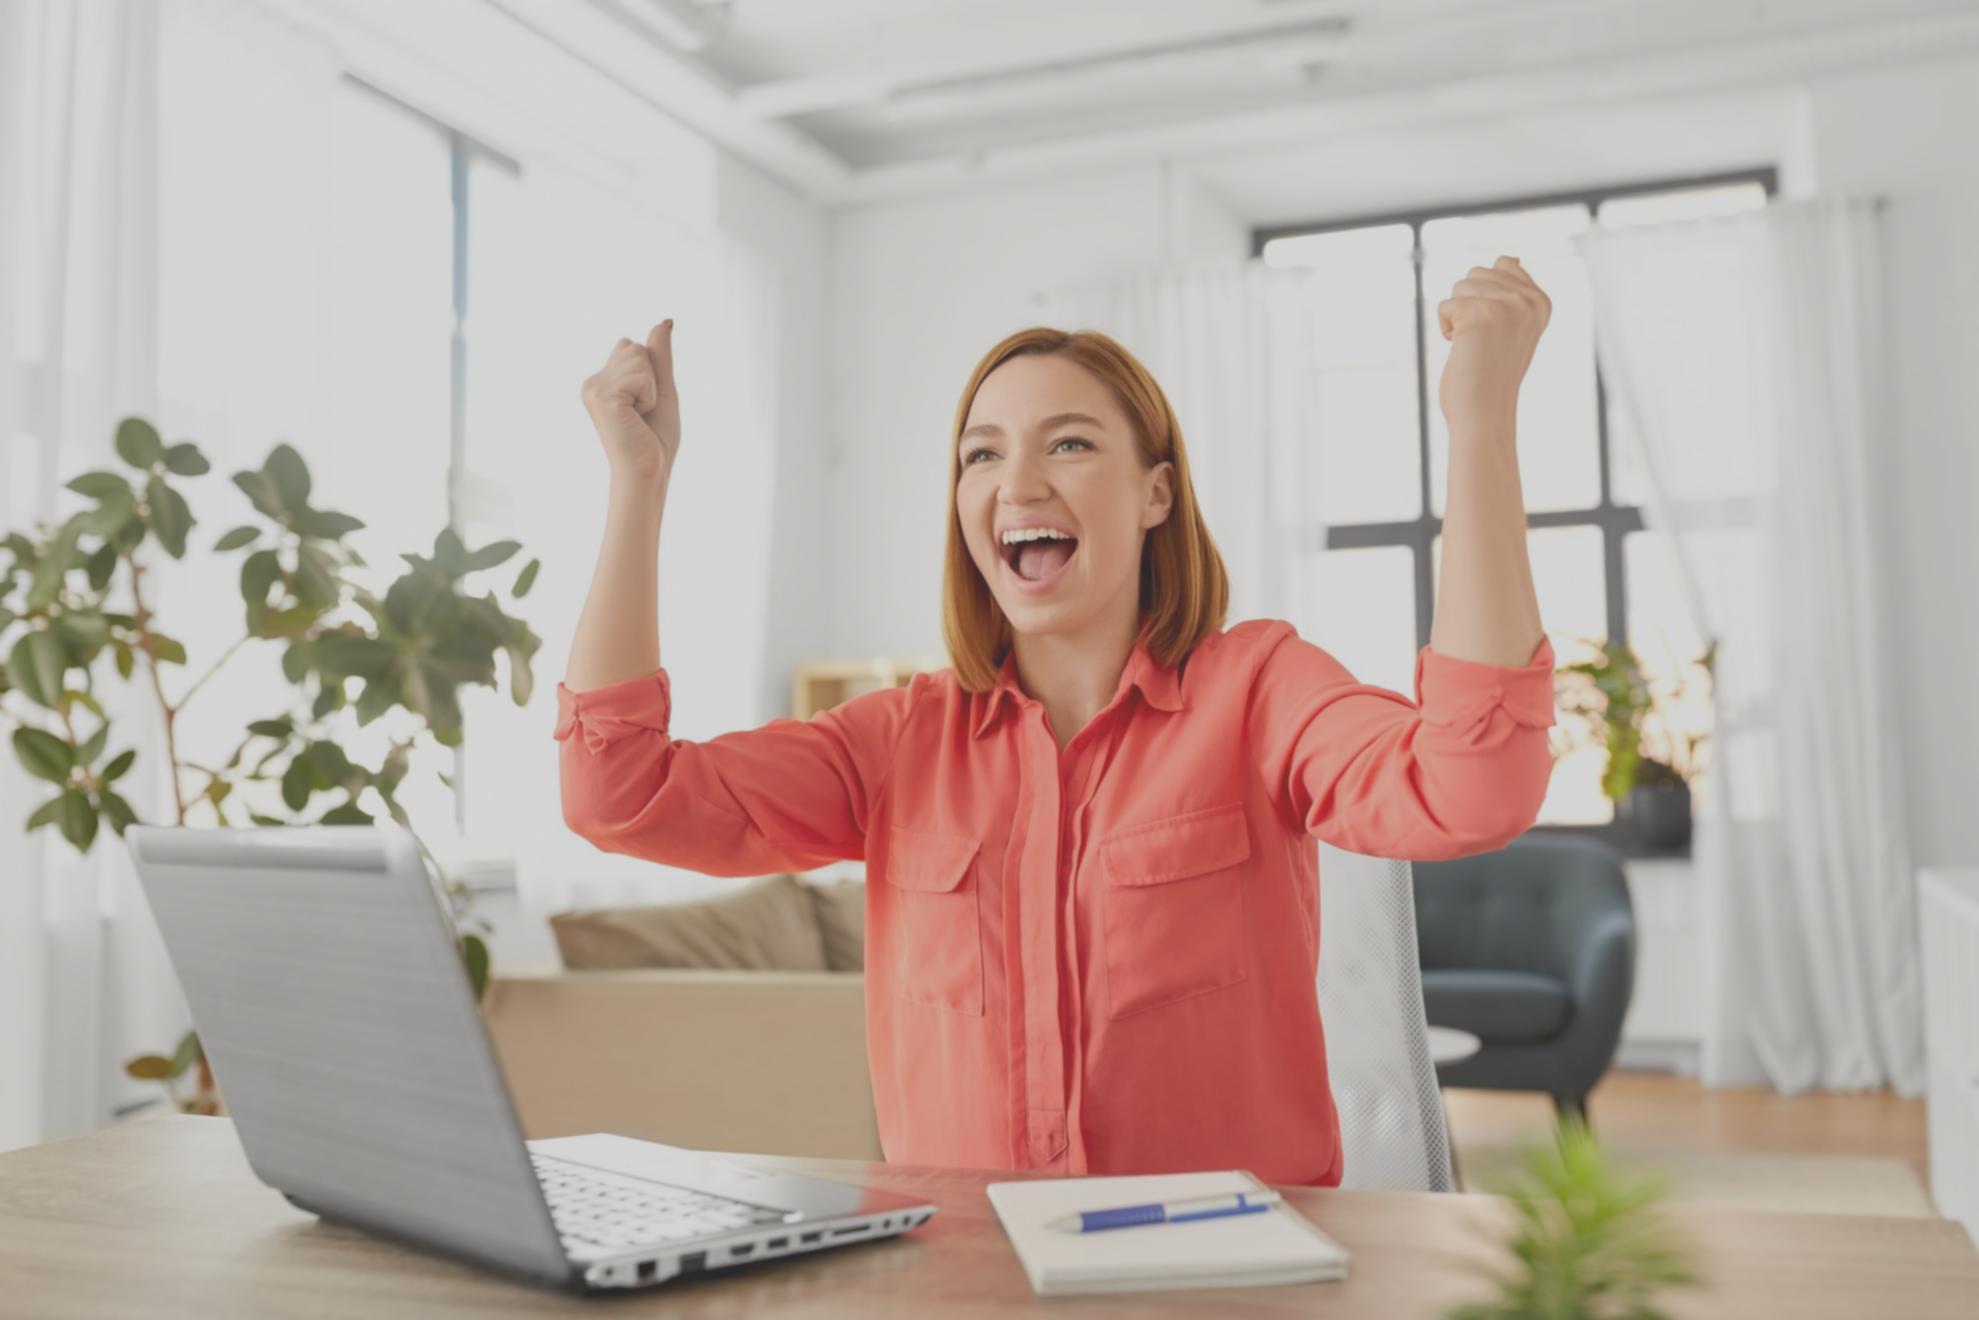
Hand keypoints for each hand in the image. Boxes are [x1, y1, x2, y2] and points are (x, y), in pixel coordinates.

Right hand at [580, 321, 679, 482]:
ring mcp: (593, 388)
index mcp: (602, 382)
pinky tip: (636, 417)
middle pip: (634, 346)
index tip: (643, 405)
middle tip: (642, 412)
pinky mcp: (601, 395)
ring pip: (638, 355)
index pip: (632, 346)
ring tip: (639, 415)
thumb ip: (659, 356)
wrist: (648, 472)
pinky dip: (648, 395)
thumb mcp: (661, 389)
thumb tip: (664, 321)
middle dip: (650, 377)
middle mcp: (592, 383)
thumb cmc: (654, 439)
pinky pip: (640, 374)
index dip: (649, 373)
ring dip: (650, 387)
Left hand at [1436, 256, 1550, 434]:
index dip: (1485, 294)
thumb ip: (1512, 292)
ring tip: (1473, 345)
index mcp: (1541, 301)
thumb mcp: (1512, 327)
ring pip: (1459, 286)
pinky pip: (1444, 306)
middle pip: (1477, 272)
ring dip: (1456, 317)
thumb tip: (1509, 257)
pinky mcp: (1481, 314)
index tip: (1494, 327)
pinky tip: (1461, 350)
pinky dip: (1445, 329)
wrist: (1484, 413)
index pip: (1504, 263)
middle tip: (1482, 340)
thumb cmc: (1490, 374)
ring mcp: (1507, 305)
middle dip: (1468, 304)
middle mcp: (1529, 300)